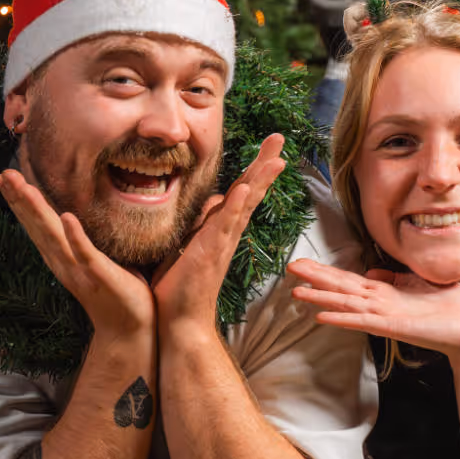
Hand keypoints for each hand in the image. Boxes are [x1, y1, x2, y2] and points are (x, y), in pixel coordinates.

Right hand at [0, 169, 153, 338]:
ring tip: (24, 187)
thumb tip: (77, 214)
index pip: (38, 223)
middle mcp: (64, 262)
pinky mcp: (100, 276)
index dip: (21, 200)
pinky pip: (86, 254)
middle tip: (2, 173)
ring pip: (54, 236)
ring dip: (39, 212)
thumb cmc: (117, 291)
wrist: (129, 330)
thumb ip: (82, 240)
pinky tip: (67, 217)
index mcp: (63, 256)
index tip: (5, 175)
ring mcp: (80, 270)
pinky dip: (75, 237)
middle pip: (38, 226)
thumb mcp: (94, 259)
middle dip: (20, 200)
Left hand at [152, 134, 285, 333]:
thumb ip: (203, 221)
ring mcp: (222, 242)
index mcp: (222, 227)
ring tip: (275, 158)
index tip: (270, 145)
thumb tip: (214, 200)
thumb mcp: (190, 242)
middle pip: (251, 191)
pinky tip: (243, 189)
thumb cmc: (181, 284)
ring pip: (245, 205)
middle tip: (279, 137)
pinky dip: (235, 207)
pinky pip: (225, 226)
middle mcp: (228, 232)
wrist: (180, 320)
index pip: (243, 190)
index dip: (255, 167)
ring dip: (259, 180)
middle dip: (265, 164)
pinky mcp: (210, 253)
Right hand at [289, 260, 459, 364]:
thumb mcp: (420, 282)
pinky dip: (342, 318)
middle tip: (290, 268)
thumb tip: (374, 270)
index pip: (348, 279)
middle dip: (315, 278)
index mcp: (384, 292)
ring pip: (346, 303)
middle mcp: (378, 304)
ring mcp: (383, 316)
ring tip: (297, 292)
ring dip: (321, 298)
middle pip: (340, 288)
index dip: (325, 271)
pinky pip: (362, 321)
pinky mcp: (392, 327)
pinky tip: (323, 316)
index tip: (303, 262)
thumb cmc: (449, 305)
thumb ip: (397, 277)